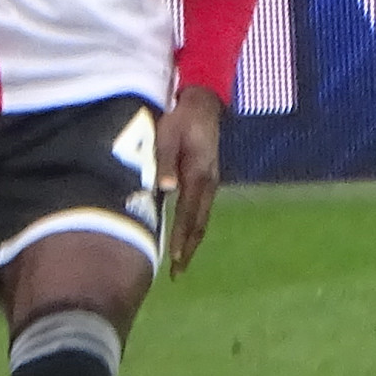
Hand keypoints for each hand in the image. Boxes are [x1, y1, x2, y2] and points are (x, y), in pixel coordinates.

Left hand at [158, 85, 222, 274]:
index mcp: (198, 174)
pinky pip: (201, 209)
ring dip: (192, 241)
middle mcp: (208, 182)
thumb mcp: (167, 134)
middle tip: (177, 272)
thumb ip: (164, 161)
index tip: (173, 258)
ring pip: (202, 218)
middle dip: (188, 248)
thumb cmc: (179, 118)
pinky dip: (193, 227)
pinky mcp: (207, 179)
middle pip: (199, 222)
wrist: (203, 103)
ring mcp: (210, 182)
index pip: (188, 213)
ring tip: (180, 262)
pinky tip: (184, 237)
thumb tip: (166, 189)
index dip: (180, 237)